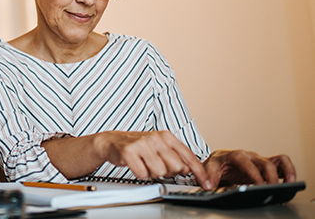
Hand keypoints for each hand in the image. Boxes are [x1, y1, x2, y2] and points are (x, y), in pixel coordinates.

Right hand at [96, 131, 211, 187]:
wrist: (112, 141)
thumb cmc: (138, 146)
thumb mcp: (159, 147)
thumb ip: (176, 156)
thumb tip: (188, 169)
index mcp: (166, 136)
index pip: (188, 155)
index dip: (199, 171)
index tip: (206, 183)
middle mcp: (155, 138)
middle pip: (175, 167)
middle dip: (168, 172)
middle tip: (157, 165)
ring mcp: (142, 144)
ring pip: (160, 172)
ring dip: (152, 173)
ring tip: (145, 164)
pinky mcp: (129, 152)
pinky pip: (142, 174)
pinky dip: (140, 173)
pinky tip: (136, 165)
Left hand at [203, 149, 295, 188]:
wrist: (219, 161)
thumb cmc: (216, 164)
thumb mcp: (209, 168)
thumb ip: (209, 175)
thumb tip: (209, 184)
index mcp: (235, 155)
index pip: (245, 162)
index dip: (253, 173)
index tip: (259, 184)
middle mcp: (249, 156)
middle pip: (264, 162)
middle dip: (270, 176)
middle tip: (272, 189)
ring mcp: (259, 160)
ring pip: (276, 161)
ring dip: (285, 170)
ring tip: (291, 182)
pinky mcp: (265, 166)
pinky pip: (281, 164)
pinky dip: (288, 170)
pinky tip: (290, 181)